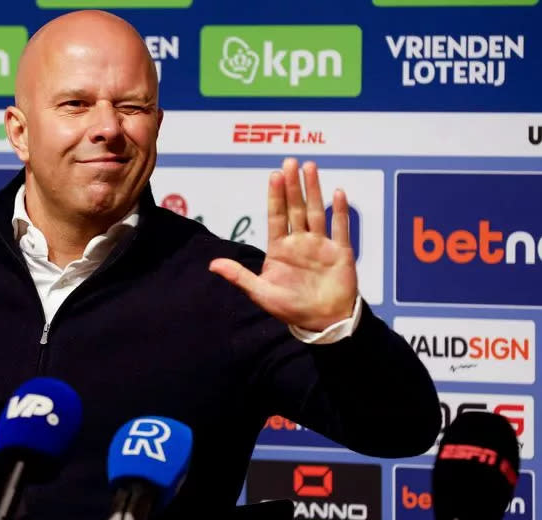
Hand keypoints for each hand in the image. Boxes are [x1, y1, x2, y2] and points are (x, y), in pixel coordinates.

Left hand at [209, 158, 357, 331]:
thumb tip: (212, 265)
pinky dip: (339, 211)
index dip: (275, 196)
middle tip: (290, 162)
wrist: (323, 323)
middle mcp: (300, 242)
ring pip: (316, 211)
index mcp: (280, 249)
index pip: (276, 216)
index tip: (274, 176)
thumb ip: (239, 276)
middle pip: (295, 208)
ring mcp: (320, 245)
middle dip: (292, 185)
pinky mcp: (340, 252)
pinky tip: (338, 193)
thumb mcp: (261, 294)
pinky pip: (340, 228)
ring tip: (310, 167)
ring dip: (313, 190)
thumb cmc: (291, 309)